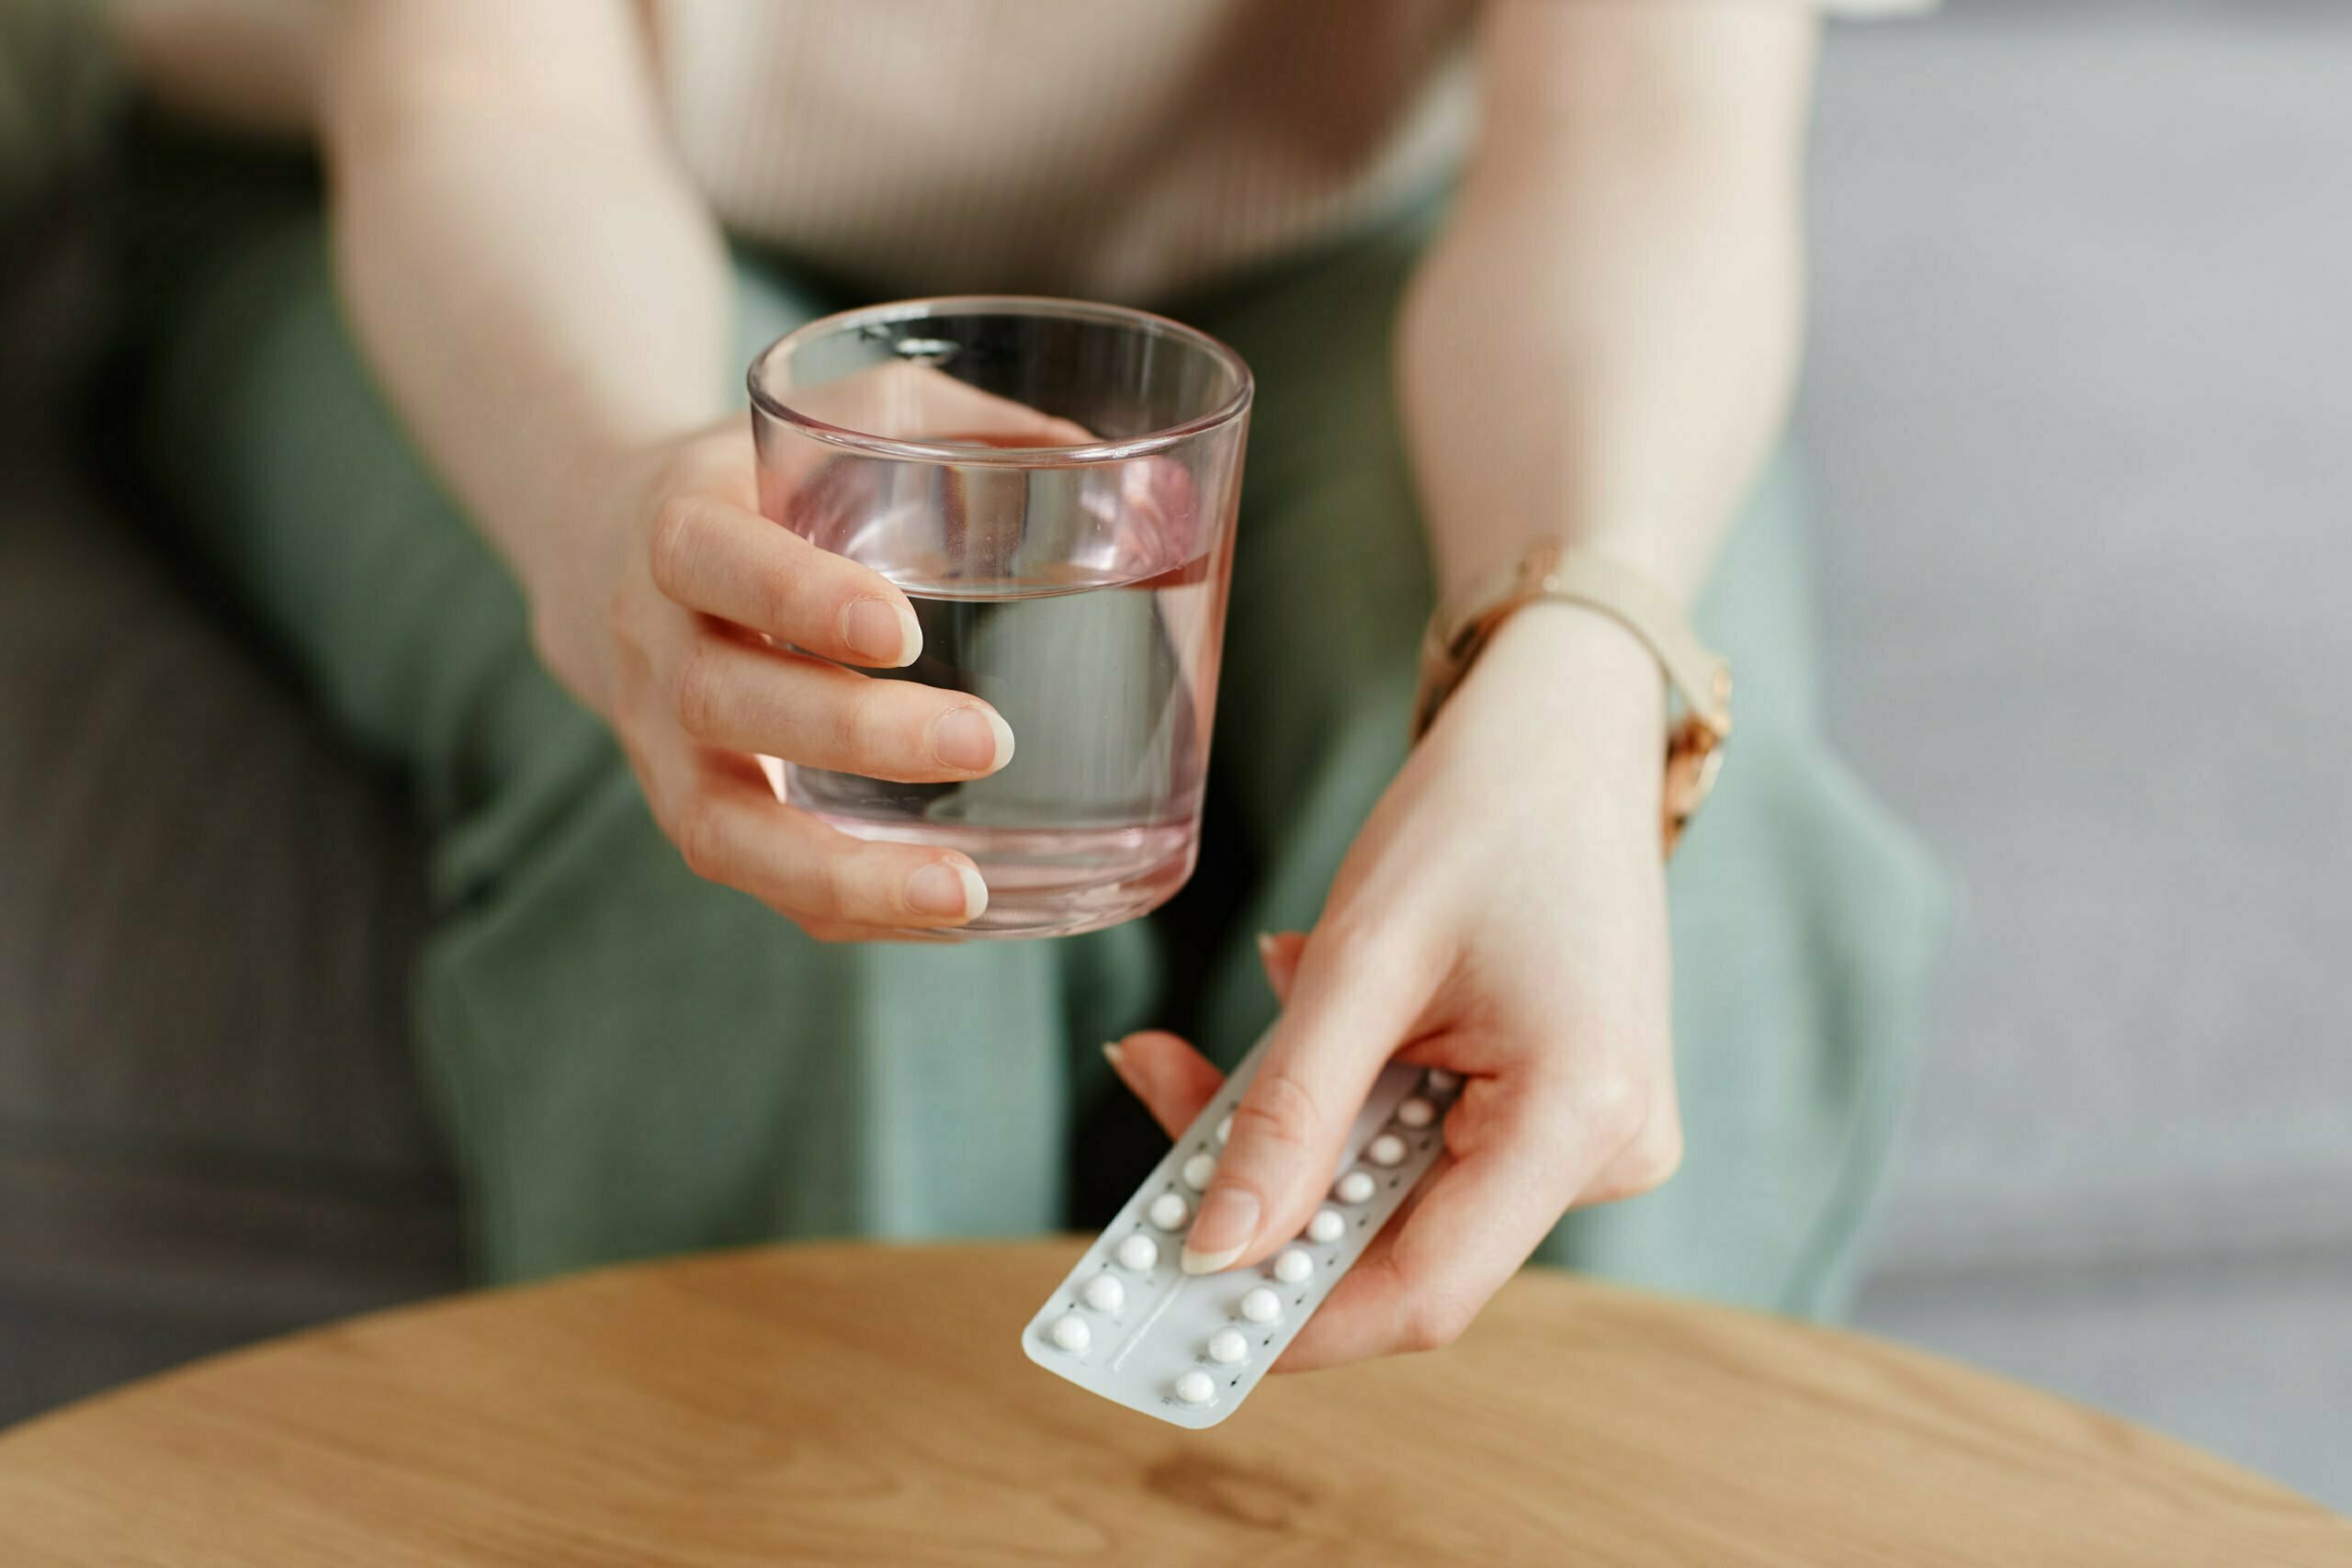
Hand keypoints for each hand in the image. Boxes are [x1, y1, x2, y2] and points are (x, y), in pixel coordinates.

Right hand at [525, 371, 1083, 939]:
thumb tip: (1146, 485)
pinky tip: (949, 916)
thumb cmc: (774, 480)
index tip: (898, 627)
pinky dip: (852, 908)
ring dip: (844, 871)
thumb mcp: (850, 418)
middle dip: (856, 735)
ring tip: (965, 894)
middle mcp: (655, 646)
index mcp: (681, 528)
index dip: (796, 599)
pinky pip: (762, 881)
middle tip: (992, 742)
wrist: (617, 555)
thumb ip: (976, 433)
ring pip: (725, 829)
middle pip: (726, 703)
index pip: (715, 562)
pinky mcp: (699, 812)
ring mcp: (665, 748)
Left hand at [1105, 604, 1683, 1367]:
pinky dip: (1349, 1098)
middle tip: (1160, 1087)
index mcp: (1583, 1116)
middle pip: (1400, 1243)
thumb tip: (1215, 1250)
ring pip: (1402, 1194)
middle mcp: (1610, 1150)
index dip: (1288, 1316)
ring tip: (1240, 1019)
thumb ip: (1289, 1113)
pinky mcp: (1566, 1114)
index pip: (1423, 1291)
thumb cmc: (1481, 818)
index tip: (1167, 1306)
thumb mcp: (1362, 957)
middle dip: (1268, 1195)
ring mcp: (1595, 1138)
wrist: (1567, 736)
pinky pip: (1429, 1146)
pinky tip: (1318, 1002)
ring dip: (1298, 1130)